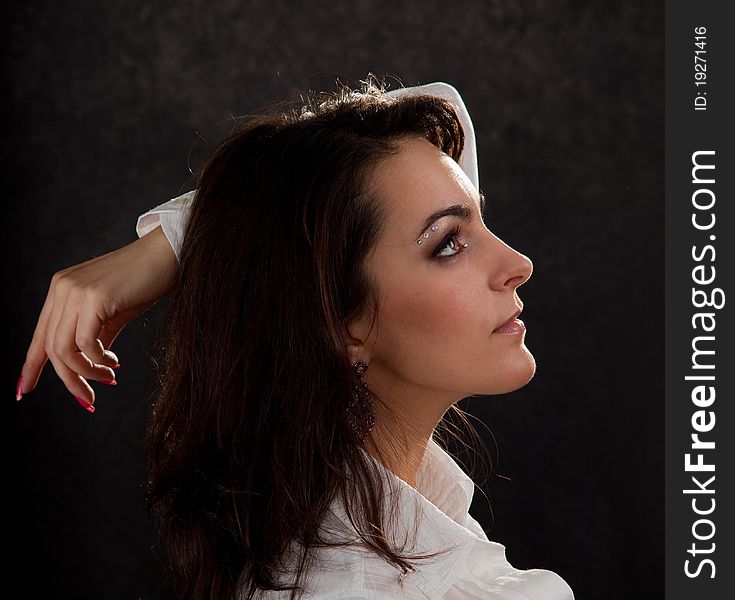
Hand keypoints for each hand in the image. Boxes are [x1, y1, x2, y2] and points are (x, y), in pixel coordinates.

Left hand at [17, 225, 178, 410]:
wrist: (167, 256)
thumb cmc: (145, 283)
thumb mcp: (113, 314)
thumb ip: (96, 337)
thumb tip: (89, 367)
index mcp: (62, 290)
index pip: (40, 335)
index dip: (30, 365)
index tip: (22, 390)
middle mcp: (62, 289)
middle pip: (51, 348)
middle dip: (69, 380)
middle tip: (89, 399)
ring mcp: (76, 292)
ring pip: (64, 350)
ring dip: (86, 374)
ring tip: (109, 378)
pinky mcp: (94, 298)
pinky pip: (86, 344)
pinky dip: (98, 362)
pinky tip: (114, 364)